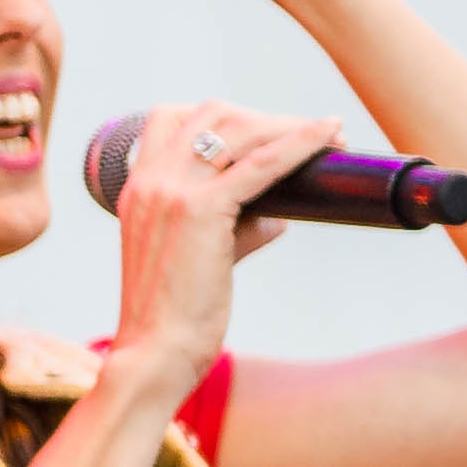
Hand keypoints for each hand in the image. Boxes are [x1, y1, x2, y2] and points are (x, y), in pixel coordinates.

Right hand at [90, 99, 350, 395]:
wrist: (155, 353)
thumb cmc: (175, 315)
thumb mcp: (197, 256)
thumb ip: (234, 228)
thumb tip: (278, 217)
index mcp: (136, 188)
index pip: (171, 118)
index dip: (222, 116)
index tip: (261, 133)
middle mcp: (150, 180)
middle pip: (213, 112)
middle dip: (264, 116)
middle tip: (308, 134)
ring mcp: (171, 191)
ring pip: (240, 129)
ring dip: (289, 125)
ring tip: (329, 136)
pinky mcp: (201, 210)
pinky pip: (262, 162)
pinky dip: (300, 142)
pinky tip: (329, 135)